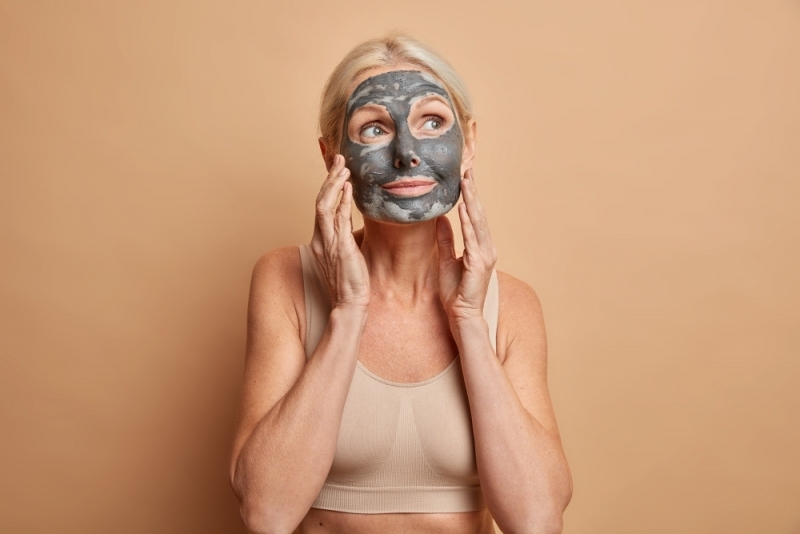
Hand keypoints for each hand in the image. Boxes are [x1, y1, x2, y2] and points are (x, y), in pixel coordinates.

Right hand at [310, 155, 369, 310]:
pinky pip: (337, 219)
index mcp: (320, 239)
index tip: (338, 170)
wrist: (350, 304)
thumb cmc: (351, 281)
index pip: (322, 206)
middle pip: (320, 200)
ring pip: (325, 205)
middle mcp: (320, 238)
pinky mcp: (339, 248)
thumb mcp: (347, 252)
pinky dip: (342, 201)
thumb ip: (345, 234)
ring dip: (334, 183)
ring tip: (343, 166)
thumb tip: (351, 218)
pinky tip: (348, 187)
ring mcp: (327, 242)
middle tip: (339, 158)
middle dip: (329, 177)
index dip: (329, 186)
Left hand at [436, 169, 496, 322]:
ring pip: (478, 222)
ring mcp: (485, 255)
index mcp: (480, 247)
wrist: (461, 315)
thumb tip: (441, 218)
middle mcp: (486, 248)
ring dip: (471, 200)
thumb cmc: (455, 292)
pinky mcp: (479, 263)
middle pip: (479, 214)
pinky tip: (462, 207)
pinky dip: (467, 221)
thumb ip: (445, 239)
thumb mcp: (445, 260)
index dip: (470, 196)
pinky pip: (472, 238)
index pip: (475, 217)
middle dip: (473, 191)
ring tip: (466, 181)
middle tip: (467, 169)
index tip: (464, 177)